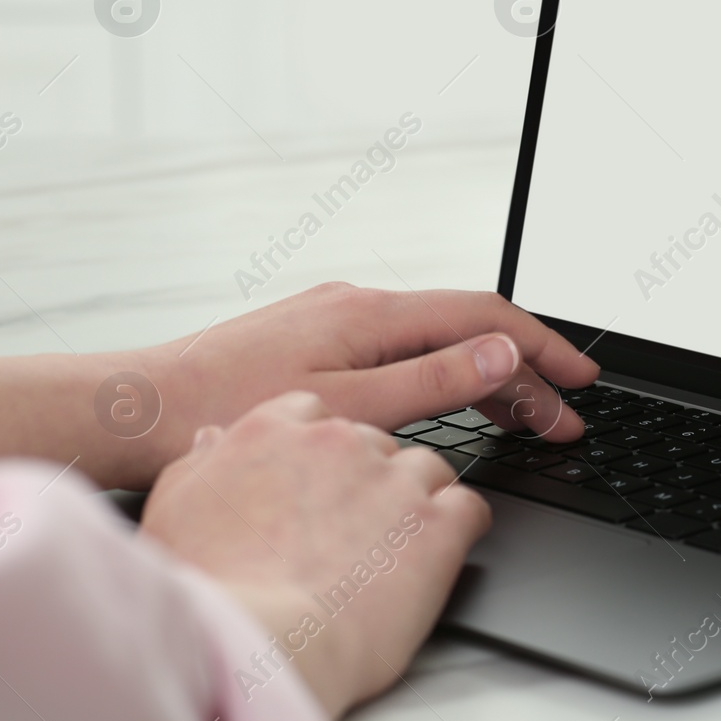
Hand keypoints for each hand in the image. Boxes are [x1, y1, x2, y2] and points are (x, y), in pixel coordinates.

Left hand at [135, 284, 599, 485]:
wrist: (138, 410)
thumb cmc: (223, 410)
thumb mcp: (345, 407)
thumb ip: (431, 380)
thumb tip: (501, 352)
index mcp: (371, 313)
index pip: (485, 315)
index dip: (543, 346)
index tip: (582, 378)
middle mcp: (358, 304)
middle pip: (467, 328)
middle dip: (525, 369)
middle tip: (566, 415)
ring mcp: (337, 320)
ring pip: (437, 339)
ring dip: (487, 374)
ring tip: (528, 415)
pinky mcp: (319, 341)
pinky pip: (405, 348)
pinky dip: (445, 374)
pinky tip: (453, 398)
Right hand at [141, 391, 487, 720]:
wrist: (258, 643)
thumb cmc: (209, 588)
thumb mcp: (172, 509)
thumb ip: (199, 464)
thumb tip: (211, 440)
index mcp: (274, 431)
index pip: (317, 413)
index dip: (322, 452)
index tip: (320, 481)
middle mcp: (340, 441)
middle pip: (376, 443)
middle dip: (369, 480)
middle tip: (353, 529)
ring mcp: (394, 479)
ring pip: (427, 469)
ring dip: (417, 501)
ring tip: (396, 547)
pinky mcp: (438, 524)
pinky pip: (469, 508)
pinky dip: (460, 529)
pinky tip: (441, 552)